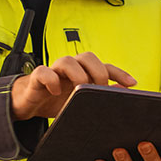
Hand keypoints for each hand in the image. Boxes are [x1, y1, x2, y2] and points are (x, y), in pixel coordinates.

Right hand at [10, 52, 135, 119]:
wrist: (28, 104)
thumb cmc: (56, 101)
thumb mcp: (80, 103)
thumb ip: (98, 98)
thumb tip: (120, 95)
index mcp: (83, 72)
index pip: (104, 66)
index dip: (119, 73)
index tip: (132, 84)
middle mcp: (70, 68)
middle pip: (87, 57)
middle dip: (98, 72)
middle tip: (99, 89)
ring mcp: (53, 71)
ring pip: (67, 60)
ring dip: (77, 74)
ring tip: (78, 91)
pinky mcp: (37, 77)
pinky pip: (44, 71)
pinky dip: (51, 80)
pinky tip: (56, 92)